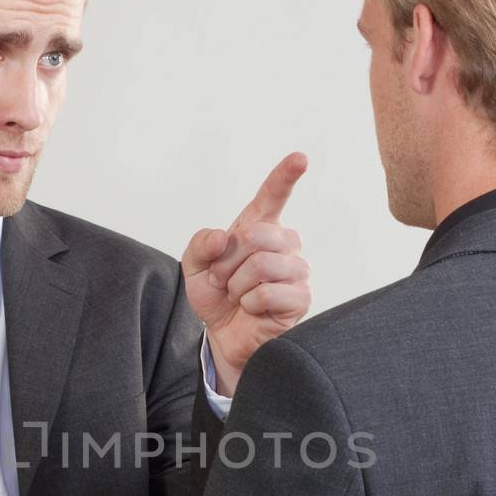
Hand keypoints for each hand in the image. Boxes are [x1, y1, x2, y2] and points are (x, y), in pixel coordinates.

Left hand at [182, 152, 311, 395]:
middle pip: (257, 235)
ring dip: (237, 285)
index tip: (300, 158)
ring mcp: (296, 270)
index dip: (285, 176)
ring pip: (262, 264)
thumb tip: (223, 237)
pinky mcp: (301, 297)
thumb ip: (200, 244)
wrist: (224, 336)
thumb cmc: (217, 297)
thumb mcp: (194, 267)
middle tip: (223, 281)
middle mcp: (284, 244)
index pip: (272, 197)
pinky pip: (267, 292)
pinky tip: (252, 309)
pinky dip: (249, 303)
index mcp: (259, 229)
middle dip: (227, 262)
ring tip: (238, 296)